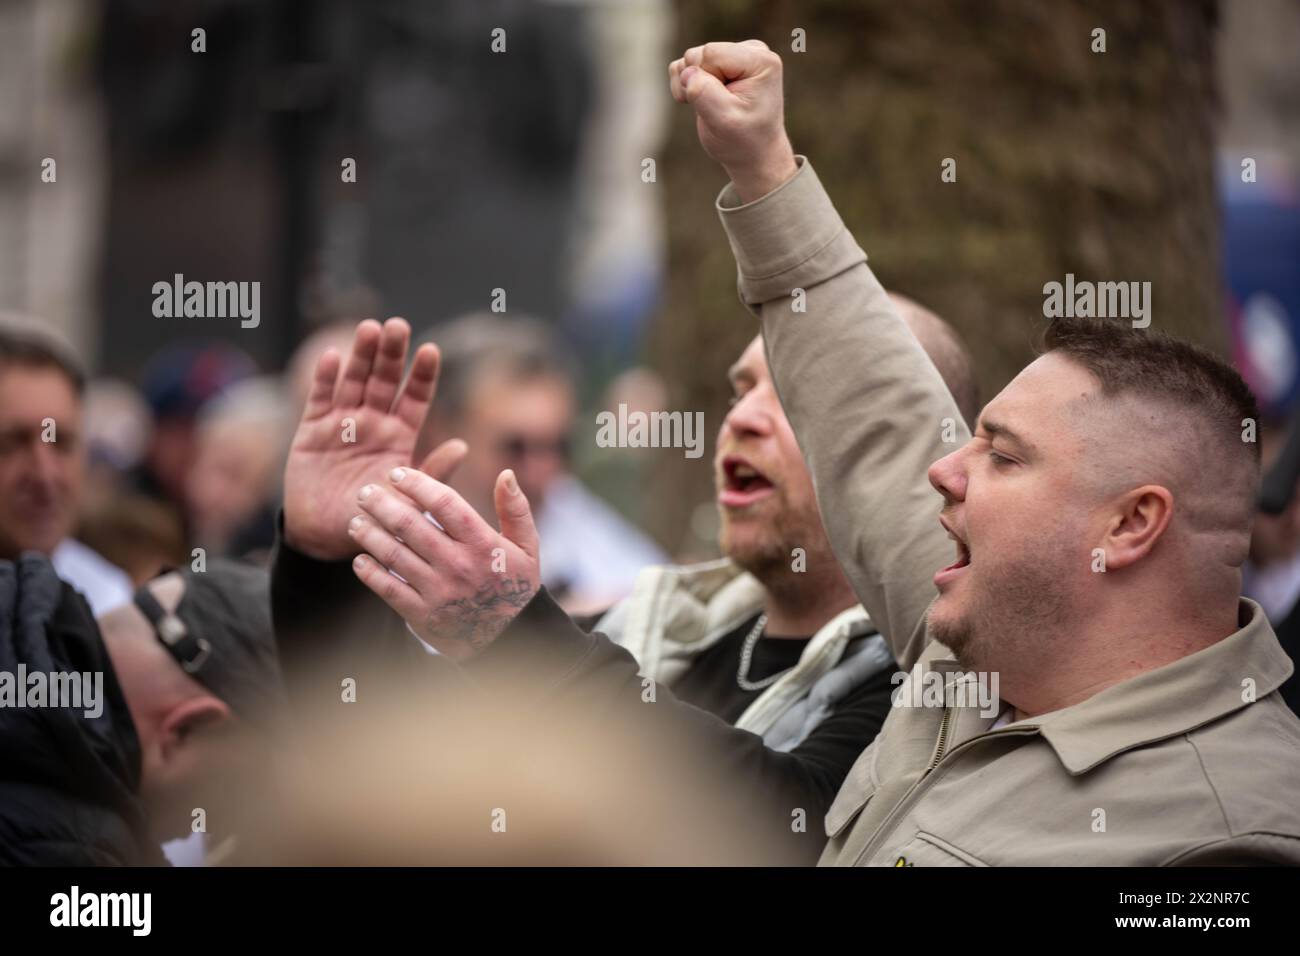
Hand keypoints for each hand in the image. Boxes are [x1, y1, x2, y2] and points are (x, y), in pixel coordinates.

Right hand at [283, 317, 467, 559]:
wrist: (326, 535)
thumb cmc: (374, 518)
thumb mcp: (408, 496)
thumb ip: (432, 471)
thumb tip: (462, 446)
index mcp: (400, 435)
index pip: (415, 398)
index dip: (422, 375)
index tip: (431, 350)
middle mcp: (373, 422)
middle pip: (384, 381)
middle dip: (392, 354)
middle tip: (398, 326)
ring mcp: (342, 423)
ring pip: (354, 382)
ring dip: (362, 356)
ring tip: (370, 329)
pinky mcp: (312, 430)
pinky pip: (320, 399)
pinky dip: (326, 378)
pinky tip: (333, 356)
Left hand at [347, 465, 540, 661]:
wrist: (511, 639)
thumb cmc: (515, 585)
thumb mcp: (527, 547)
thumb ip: (515, 509)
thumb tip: (506, 473)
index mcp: (482, 543)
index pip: (444, 503)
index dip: (417, 484)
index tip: (397, 474)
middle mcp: (458, 564)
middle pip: (410, 525)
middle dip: (382, 504)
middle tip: (365, 492)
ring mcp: (438, 590)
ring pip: (394, 554)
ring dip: (369, 534)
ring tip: (355, 522)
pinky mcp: (423, 614)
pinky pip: (388, 589)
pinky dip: (370, 573)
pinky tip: (359, 560)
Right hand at [669, 39, 797, 202]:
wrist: (754, 155)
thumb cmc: (744, 140)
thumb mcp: (725, 121)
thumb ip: (704, 93)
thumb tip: (685, 70)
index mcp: (760, 60)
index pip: (711, 54)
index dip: (706, 81)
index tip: (722, 105)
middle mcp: (750, 51)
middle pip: (700, 54)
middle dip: (698, 83)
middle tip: (715, 110)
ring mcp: (735, 55)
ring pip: (690, 58)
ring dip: (689, 86)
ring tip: (709, 108)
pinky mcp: (720, 64)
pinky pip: (686, 64)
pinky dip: (684, 85)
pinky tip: (699, 102)